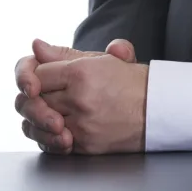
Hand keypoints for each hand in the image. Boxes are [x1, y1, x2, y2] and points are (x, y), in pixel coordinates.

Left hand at [15, 37, 136, 153]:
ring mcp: (80, 123)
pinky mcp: (82, 144)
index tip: (46, 78)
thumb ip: (65, 53)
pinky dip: (48, 137)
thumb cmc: (132, 82)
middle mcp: (78, 98)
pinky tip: (57, 127)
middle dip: (36, 97)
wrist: (156, 108)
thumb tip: (37, 46)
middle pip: (35, 99)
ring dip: (39, 119)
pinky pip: (49, 143)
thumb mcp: (102, 58)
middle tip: (45, 95)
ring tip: (50, 112)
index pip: (38, 73)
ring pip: (37, 123)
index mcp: (81, 72)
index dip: (39, 75)